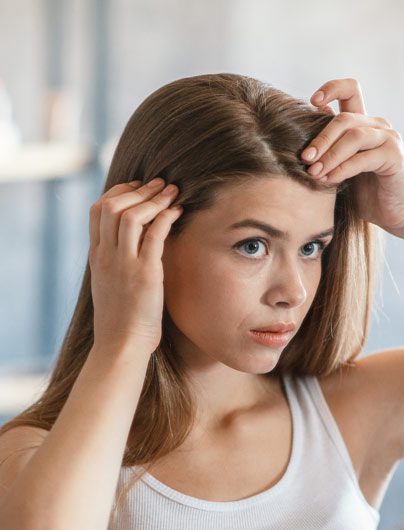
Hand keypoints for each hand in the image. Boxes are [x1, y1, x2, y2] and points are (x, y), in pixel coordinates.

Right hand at [88, 178, 182, 353]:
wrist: (121, 345)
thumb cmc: (120, 320)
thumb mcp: (108, 285)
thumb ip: (114, 262)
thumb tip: (129, 247)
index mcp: (96, 256)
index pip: (98, 210)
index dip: (118, 192)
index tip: (137, 188)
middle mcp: (106, 256)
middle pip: (113, 206)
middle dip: (138, 189)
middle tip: (159, 183)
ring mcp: (124, 264)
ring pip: (131, 215)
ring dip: (154, 199)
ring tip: (172, 192)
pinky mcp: (145, 274)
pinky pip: (154, 235)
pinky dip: (167, 217)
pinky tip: (178, 211)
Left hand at [301, 78, 403, 231]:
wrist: (394, 212)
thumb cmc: (364, 191)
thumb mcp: (339, 168)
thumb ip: (327, 151)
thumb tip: (299, 140)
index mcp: (363, 123)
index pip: (350, 90)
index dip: (332, 89)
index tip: (312, 101)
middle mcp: (377, 126)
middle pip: (344, 119)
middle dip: (320, 139)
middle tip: (305, 159)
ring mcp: (388, 139)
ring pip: (353, 136)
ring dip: (329, 155)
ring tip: (314, 173)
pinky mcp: (394, 156)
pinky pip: (363, 158)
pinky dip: (342, 169)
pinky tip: (329, 180)